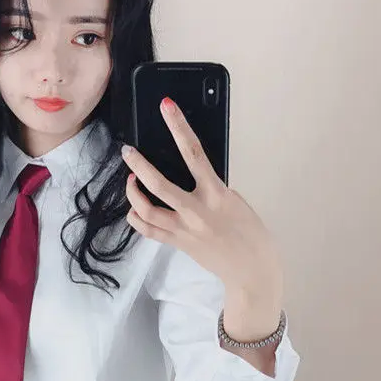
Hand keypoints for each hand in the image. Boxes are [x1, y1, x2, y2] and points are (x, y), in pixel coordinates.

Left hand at [121, 98, 282, 295]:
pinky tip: (134, 208)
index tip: (166, 107)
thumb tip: (193, 177)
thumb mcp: (236, 202)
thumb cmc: (252, 235)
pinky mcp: (178, 244)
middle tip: (128, 150)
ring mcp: (184, 230)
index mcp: (217, 195)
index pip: (194, 153)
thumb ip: (212, 189)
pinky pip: (149, 230)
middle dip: (138, 164)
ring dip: (132, 192)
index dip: (179, 127)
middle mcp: (196, 211)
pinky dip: (137, 217)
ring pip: (146, 209)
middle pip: (158, 184)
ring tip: (130, 180)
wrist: (253, 273)